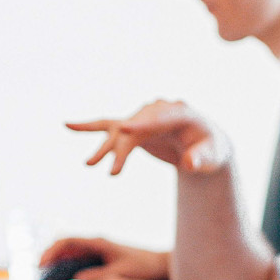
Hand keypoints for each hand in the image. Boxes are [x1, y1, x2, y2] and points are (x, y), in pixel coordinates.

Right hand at [38, 237, 171, 279]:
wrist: (158, 265)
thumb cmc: (142, 266)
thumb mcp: (119, 273)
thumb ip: (97, 277)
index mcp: (98, 242)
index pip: (68, 241)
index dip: (51, 251)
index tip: (41, 263)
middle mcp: (95, 244)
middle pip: (65, 246)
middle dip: (50, 257)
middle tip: (38, 273)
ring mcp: (97, 251)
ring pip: (70, 255)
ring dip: (57, 264)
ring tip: (46, 279)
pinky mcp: (100, 260)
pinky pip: (79, 262)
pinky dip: (68, 269)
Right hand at [65, 101, 232, 175]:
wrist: (204, 146)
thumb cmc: (210, 150)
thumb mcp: (212, 156)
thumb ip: (201, 159)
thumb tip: (190, 164)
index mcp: (181, 113)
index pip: (160, 117)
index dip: (143, 123)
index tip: (125, 129)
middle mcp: (159, 110)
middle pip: (136, 127)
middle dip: (123, 147)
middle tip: (113, 169)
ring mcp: (144, 117)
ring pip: (119, 129)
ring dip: (105, 146)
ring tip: (89, 164)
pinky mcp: (134, 127)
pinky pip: (109, 126)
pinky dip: (89, 127)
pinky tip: (67, 125)